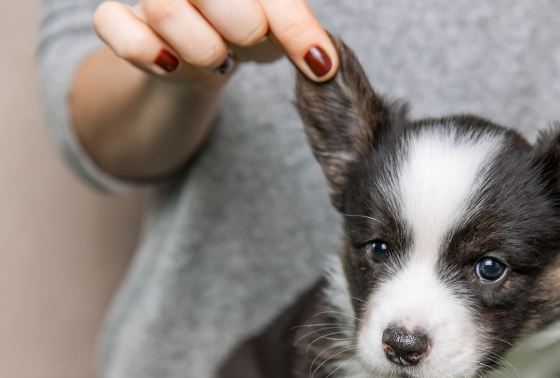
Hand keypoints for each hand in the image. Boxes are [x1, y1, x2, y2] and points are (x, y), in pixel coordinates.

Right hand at [92, 0, 337, 87]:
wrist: (208, 53)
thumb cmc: (248, 26)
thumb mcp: (280, 26)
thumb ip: (299, 32)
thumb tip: (322, 64)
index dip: (291, 24)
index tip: (319, 62)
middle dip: (243, 27)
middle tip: (250, 41)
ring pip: (164, 8)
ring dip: (203, 48)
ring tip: (219, 58)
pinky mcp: (116, 20)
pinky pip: (113, 25)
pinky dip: (145, 50)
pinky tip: (173, 64)